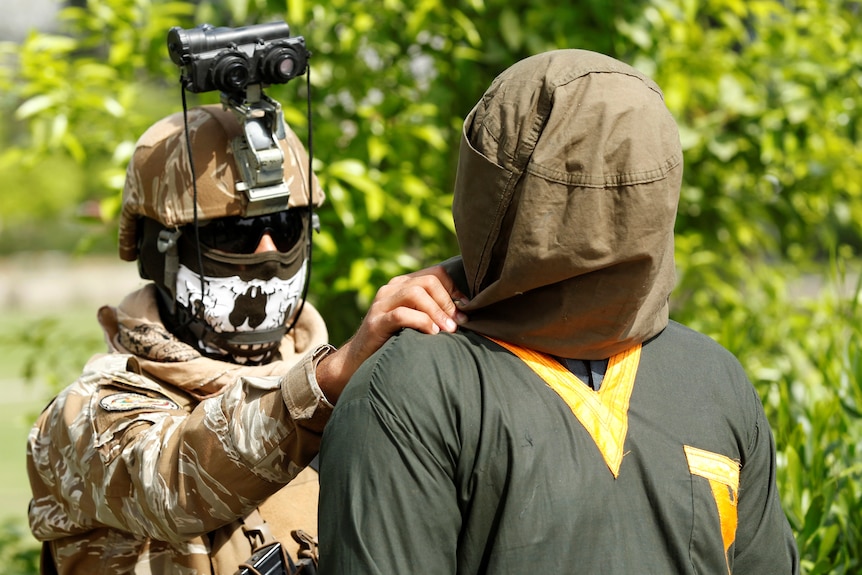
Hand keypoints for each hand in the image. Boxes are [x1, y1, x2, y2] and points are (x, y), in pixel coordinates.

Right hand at [316, 265, 468, 403]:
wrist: (359, 361)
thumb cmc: (395, 342)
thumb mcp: (416, 322)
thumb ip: (433, 312)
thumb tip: (466, 314)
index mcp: (403, 285)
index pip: (436, 274)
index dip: (455, 290)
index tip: (466, 309)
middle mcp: (391, 289)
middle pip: (428, 281)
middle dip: (447, 301)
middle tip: (459, 322)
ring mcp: (381, 304)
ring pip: (415, 293)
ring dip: (437, 311)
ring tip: (448, 330)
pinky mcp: (376, 322)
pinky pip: (402, 314)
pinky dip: (421, 322)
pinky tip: (432, 333)